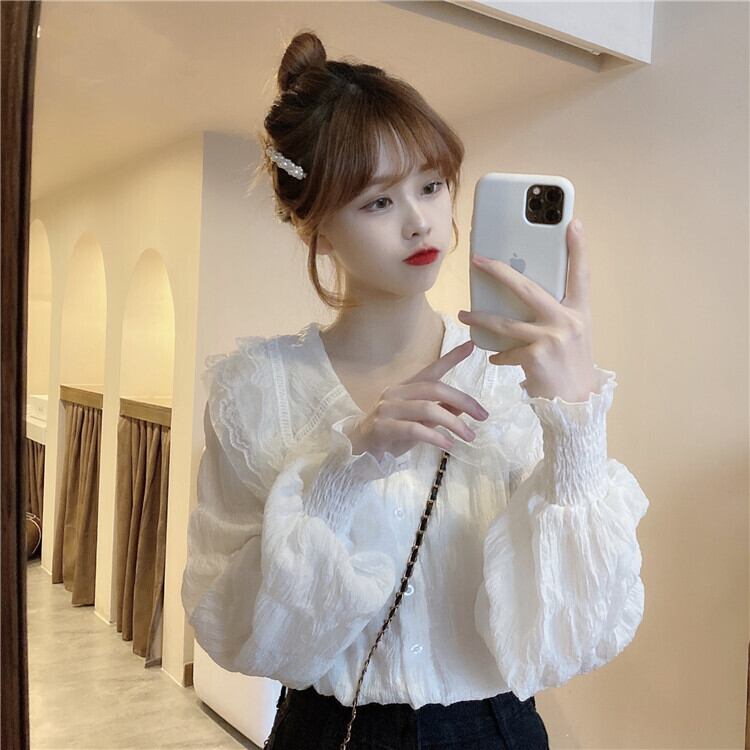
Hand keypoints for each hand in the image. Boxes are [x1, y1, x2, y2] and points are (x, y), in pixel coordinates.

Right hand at [348, 340, 489, 459]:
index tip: (472, 346)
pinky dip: (435, 437)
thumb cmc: (389, 435)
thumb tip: (463, 405)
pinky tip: (448, 445)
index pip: (431, 370)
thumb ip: (438, 411)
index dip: (451, 358)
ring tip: (470, 436)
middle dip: (463, 401)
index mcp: (405, 388)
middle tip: (483, 416)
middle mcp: (395, 393)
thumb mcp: (418, 422)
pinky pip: (414, 429)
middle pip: (434, 389)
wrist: (356, 451)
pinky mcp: (382, 427)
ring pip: (427, 409)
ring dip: (453, 423)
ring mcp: (387, 409)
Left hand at [458, 218, 596, 401]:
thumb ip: (555, 315)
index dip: (578, 248)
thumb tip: (523, 296)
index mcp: (579, 312)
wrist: (576, 405)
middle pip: (527, 288)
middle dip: (500, 271)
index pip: (581, 274)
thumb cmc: (571, 367)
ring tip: (464, 315)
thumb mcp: (572, 336)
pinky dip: (498, 355)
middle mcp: (568, 321)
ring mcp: (551, 338)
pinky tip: (495, 358)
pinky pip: (506, 351)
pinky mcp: (535, 356)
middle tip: (478, 260)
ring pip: (505, 322)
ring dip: (480, 318)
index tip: (572, 222)